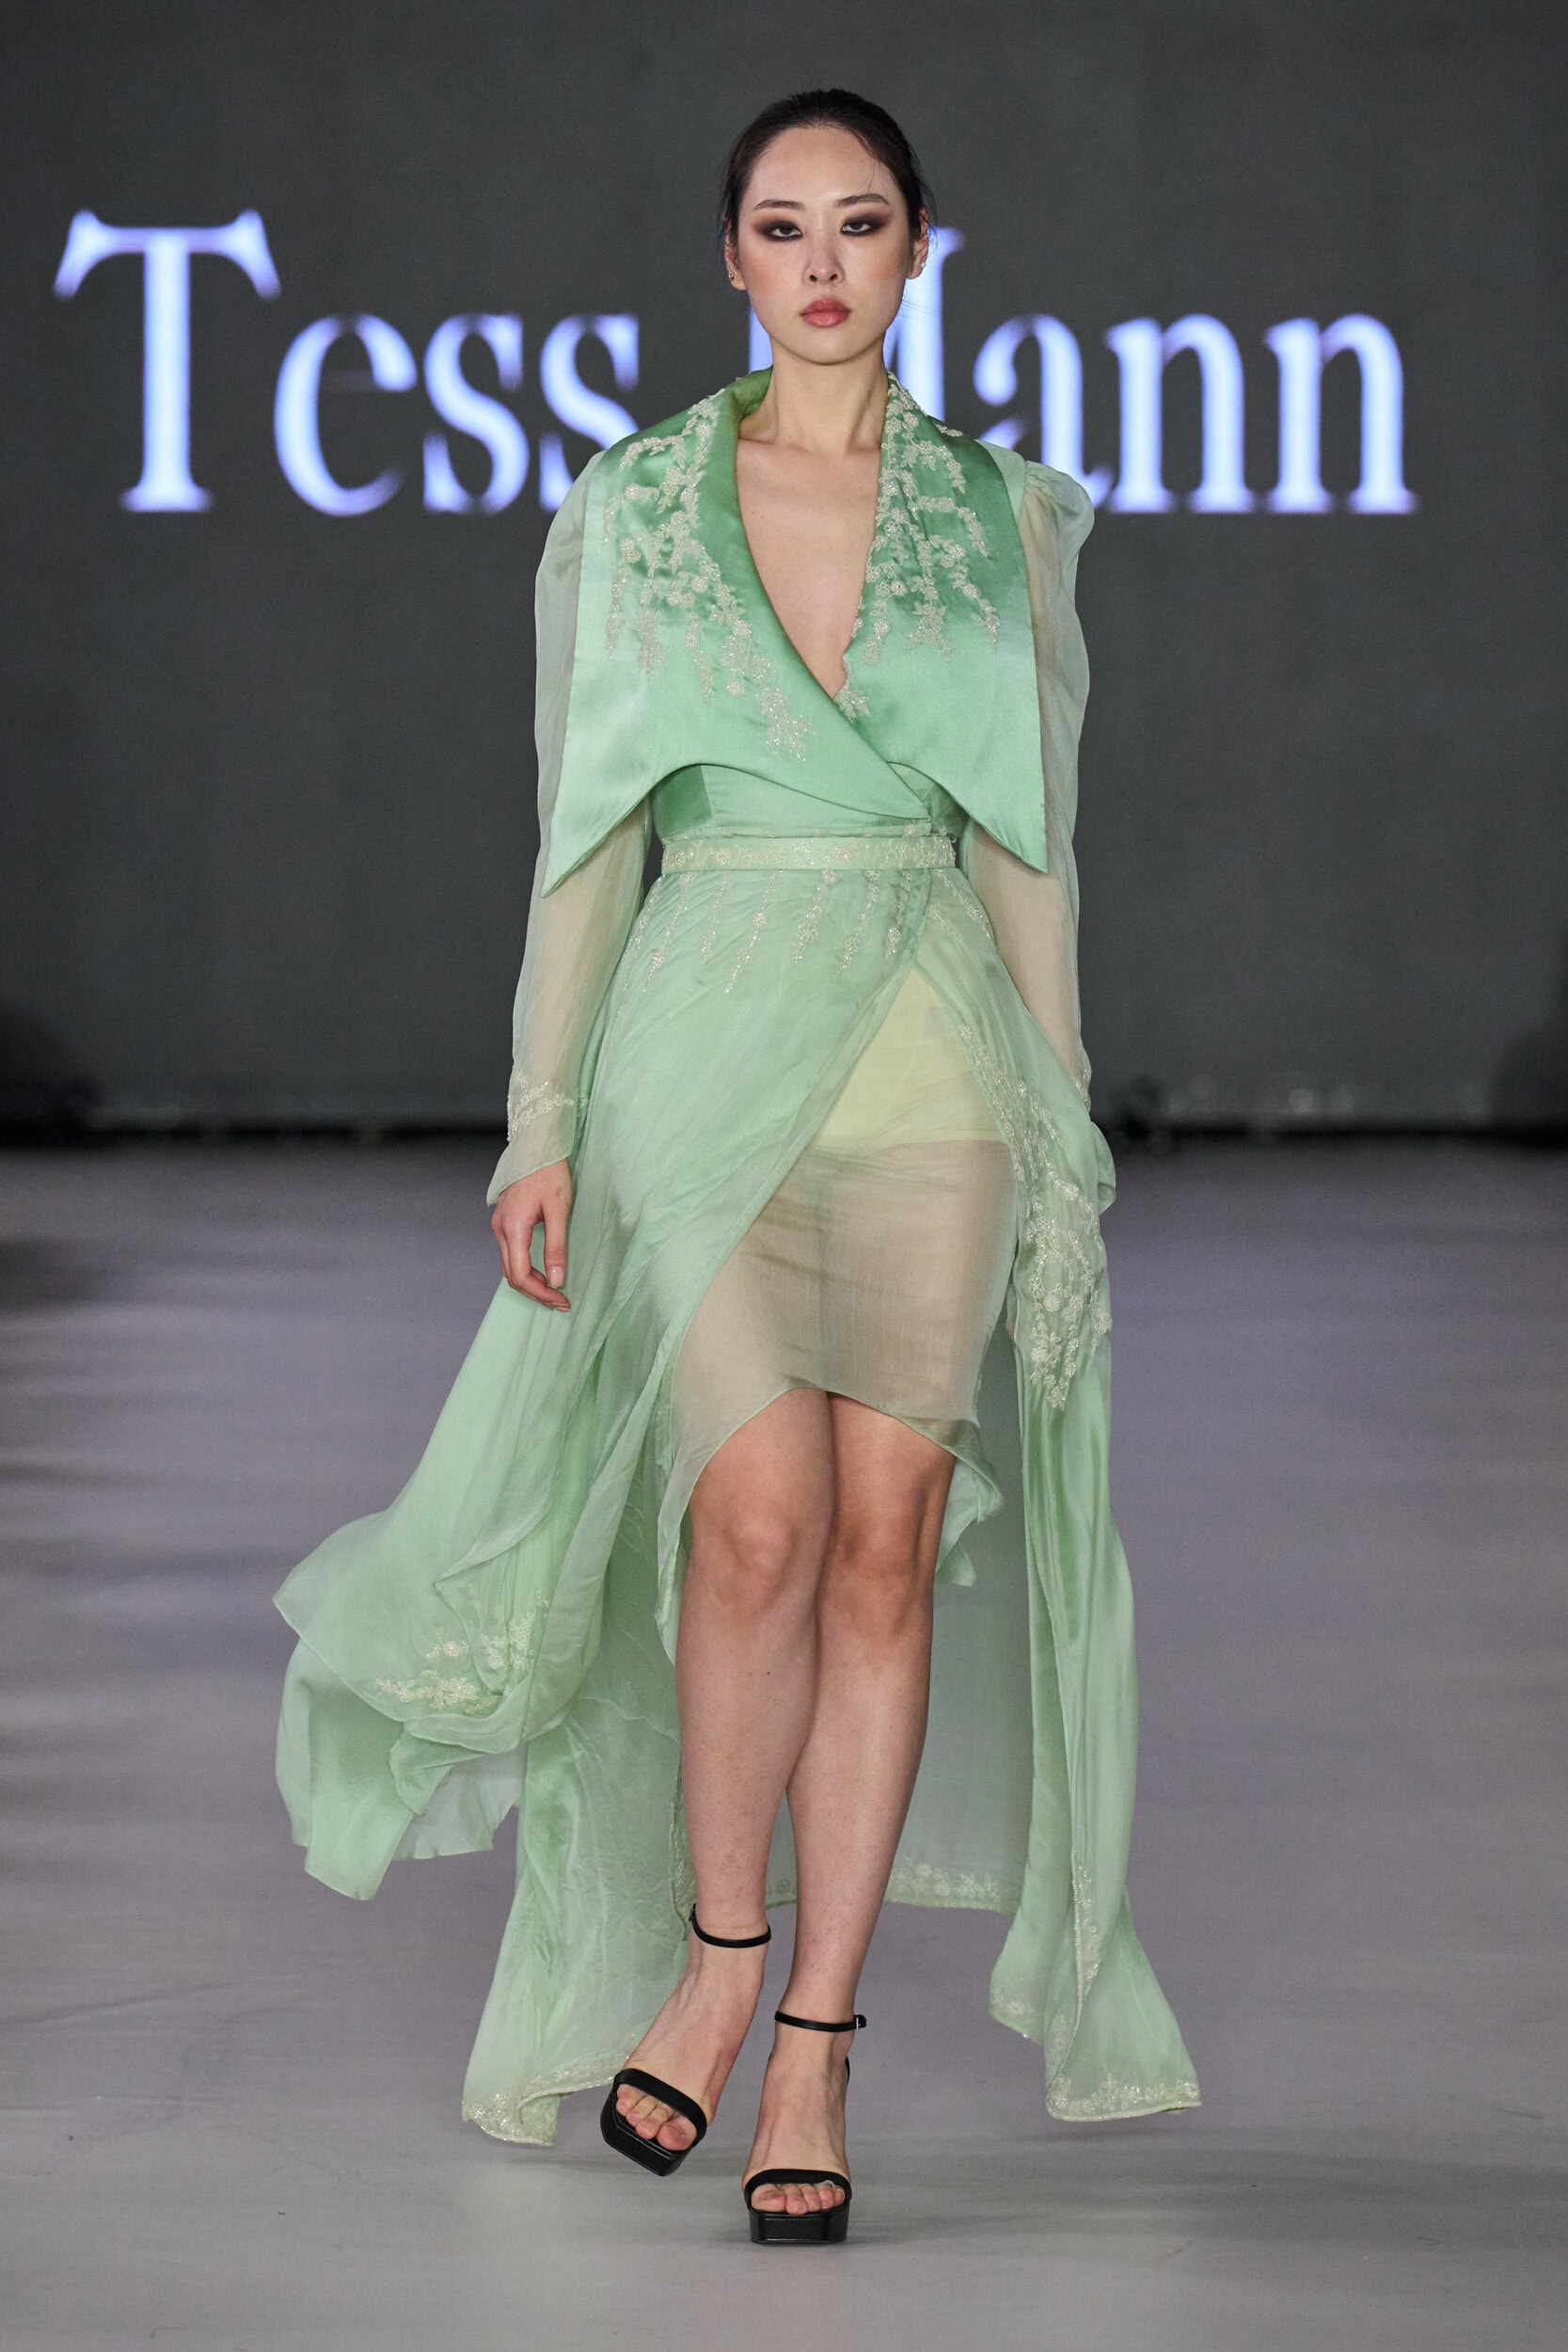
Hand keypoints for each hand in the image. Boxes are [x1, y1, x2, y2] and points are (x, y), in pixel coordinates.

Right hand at [491, 1160, 572, 1309]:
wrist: (536, 1144)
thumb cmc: (550, 1172)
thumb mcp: (559, 1209)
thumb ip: (556, 1246)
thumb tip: (556, 1280)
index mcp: (513, 1228)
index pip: (521, 1275)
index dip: (541, 1293)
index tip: (562, 1300)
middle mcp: (500, 1228)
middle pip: (512, 1275)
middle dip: (535, 1292)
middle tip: (560, 1301)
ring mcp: (500, 1224)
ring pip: (509, 1266)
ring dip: (530, 1281)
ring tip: (554, 1289)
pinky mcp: (504, 1220)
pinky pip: (510, 1253)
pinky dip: (525, 1267)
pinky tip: (542, 1269)